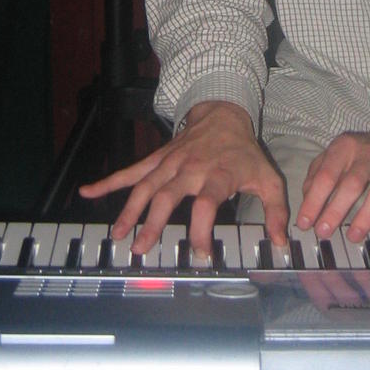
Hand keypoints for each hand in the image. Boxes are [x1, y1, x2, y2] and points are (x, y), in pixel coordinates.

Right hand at [78, 100, 288, 256]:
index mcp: (219, 175)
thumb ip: (276, 211)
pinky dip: (109, 181)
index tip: (199, 254)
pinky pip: (131, 170)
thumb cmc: (244, 153)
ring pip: (145, 185)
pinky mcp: (158, 158)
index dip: (202, 228)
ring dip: (129, 209)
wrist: (224, 115)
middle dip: (154, 221)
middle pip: (168, 194)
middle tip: (141, 248)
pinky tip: (88, 192)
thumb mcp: (268, 179)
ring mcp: (170, 162)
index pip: (208, 202)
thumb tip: (281, 241)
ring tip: (117, 234)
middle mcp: (191, 168)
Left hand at [295, 108, 369, 244]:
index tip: (304, 223)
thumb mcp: (334, 154)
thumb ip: (317, 174)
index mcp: (345, 148)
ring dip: (365, 217)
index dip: (314, 200)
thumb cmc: (358, 154)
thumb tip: (306, 201)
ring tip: (352, 237)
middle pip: (352, 184)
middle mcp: (369, 155)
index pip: (326, 175)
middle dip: (336, 210)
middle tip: (323, 232)